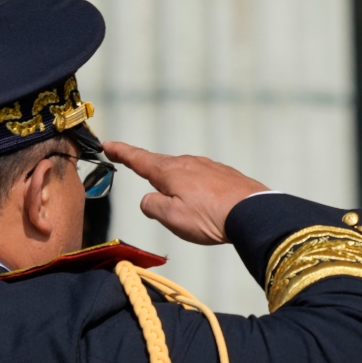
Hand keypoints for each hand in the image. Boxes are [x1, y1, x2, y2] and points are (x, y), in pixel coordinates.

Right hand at [103, 141, 269, 244]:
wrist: (253, 213)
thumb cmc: (211, 218)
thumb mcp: (171, 217)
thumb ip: (152, 206)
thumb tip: (148, 199)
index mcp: (170, 172)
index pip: (139, 159)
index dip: (122, 153)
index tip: (108, 145)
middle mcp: (188, 163)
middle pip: (162, 166)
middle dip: (150, 172)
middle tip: (143, 179)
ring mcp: (208, 167)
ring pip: (184, 174)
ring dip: (178, 186)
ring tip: (183, 208)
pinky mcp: (225, 175)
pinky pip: (203, 180)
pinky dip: (198, 190)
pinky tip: (205, 204)